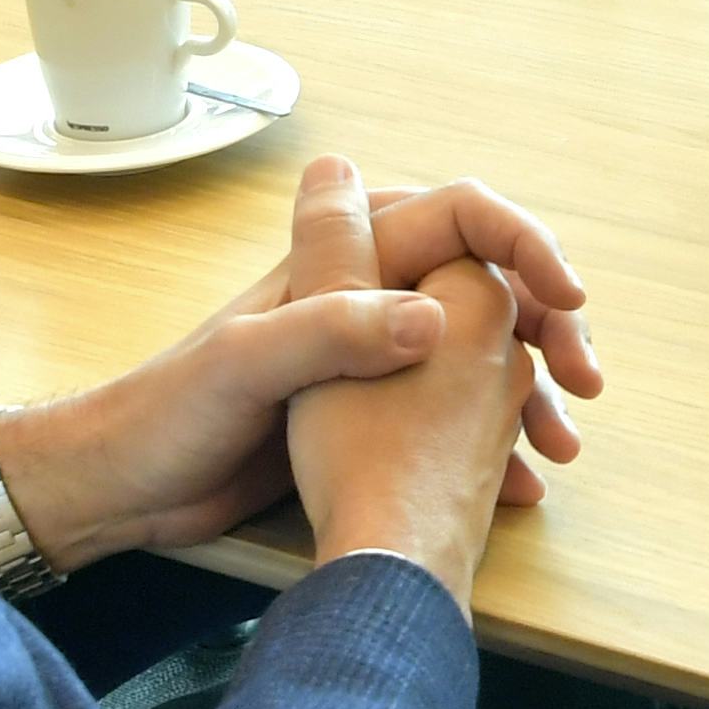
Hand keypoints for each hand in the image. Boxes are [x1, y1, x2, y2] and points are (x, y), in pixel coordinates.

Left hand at [0, 157, 591, 582]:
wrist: (123, 491)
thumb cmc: (166, 416)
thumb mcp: (245, 364)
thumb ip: (331, 329)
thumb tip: (435, 316)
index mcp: (340, 262)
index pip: (459, 216)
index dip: (522, 245)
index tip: (567, 298)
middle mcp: (364, 297)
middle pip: (485, 284)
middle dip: (546, 325)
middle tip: (586, 380)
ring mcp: (369, 359)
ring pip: (480, 354)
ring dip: (531, 391)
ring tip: (563, 447)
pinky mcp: (367, 418)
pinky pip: (454, 419)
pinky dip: (496, 445)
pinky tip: (523, 487)